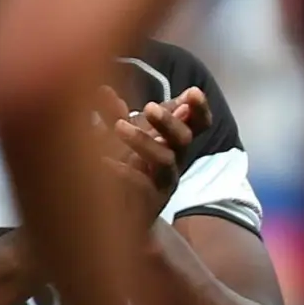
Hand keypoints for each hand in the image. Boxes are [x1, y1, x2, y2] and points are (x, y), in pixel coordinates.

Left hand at [96, 87, 203, 224]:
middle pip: (184, 140)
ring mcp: (164, 184)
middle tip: (149, 107)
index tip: (194, 92)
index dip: (199, 110)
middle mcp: (175, 162)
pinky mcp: (149, 203)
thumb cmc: (124, 168)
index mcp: (174, 143)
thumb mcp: (119, 137)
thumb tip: (103, 88)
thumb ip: (113, 114)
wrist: (120, 216)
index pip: (198, 124)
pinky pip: (142, 187)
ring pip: (166, 161)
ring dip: (144, 142)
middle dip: (170, 122)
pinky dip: (123, 172)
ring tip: (119, 126)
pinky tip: (103, 160)